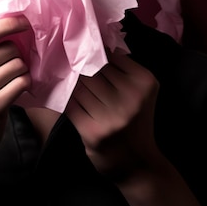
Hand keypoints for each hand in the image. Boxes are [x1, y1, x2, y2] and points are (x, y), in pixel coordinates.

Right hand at [0, 15, 31, 171]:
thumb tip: (0, 21)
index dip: (9, 23)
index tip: (24, 21)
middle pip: (7, 49)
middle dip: (17, 54)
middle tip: (12, 64)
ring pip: (17, 66)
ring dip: (22, 70)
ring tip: (14, 78)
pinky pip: (21, 83)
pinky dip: (24, 83)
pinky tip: (18, 87)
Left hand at [65, 51, 159, 178]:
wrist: (137, 163)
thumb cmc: (136, 121)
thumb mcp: (141, 92)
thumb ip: (124, 69)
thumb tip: (96, 41)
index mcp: (144, 82)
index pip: (111, 56)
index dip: (94, 50)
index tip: (82, 45)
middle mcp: (130, 97)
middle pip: (93, 69)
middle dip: (80, 64)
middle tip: (66, 56)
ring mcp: (110, 116)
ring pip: (80, 85)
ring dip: (70, 80)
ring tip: (62, 74)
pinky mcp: (92, 130)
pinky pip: (70, 104)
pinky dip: (64, 97)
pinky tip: (62, 93)